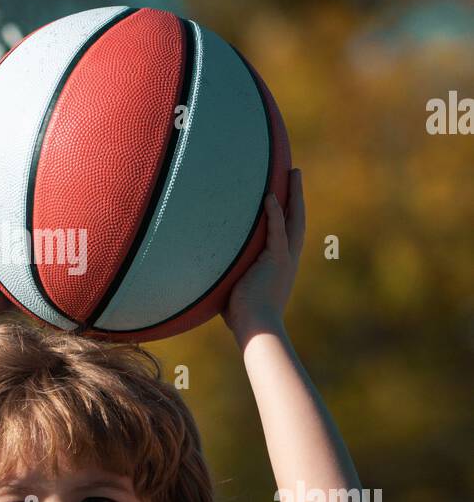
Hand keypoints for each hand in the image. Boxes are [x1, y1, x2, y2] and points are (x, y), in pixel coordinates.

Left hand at [222, 169, 304, 340]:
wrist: (257, 329)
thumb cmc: (243, 318)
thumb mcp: (236, 288)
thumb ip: (227, 274)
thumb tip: (204, 270)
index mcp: (281, 265)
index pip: (287, 232)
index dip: (288, 212)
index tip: (286, 195)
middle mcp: (288, 259)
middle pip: (297, 219)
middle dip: (297, 195)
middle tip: (296, 173)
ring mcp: (284, 259)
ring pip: (293, 220)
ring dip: (293, 195)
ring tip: (293, 172)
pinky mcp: (276, 261)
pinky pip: (275, 231)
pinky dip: (273, 214)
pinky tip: (270, 196)